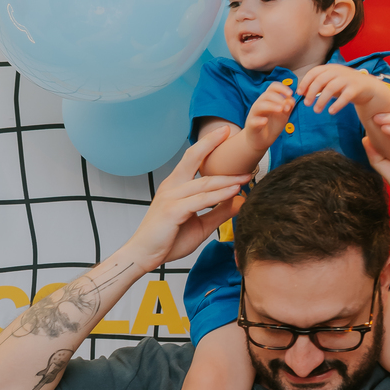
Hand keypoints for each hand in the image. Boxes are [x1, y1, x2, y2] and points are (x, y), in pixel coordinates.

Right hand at [129, 125, 251, 270]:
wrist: (143, 256)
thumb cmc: (167, 241)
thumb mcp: (200, 225)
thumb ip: (218, 212)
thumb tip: (239, 201)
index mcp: (175, 186)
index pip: (192, 159)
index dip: (208, 145)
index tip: (224, 135)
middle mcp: (171, 187)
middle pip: (192, 158)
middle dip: (212, 144)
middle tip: (230, 133)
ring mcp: (170, 197)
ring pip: (204, 183)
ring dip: (227, 179)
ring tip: (246, 175)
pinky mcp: (172, 211)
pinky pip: (201, 200)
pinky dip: (219, 195)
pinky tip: (234, 191)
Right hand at [244, 79, 295, 150]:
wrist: (260, 140)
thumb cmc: (272, 125)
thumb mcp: (283, 115)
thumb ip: (288, 106)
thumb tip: (291, 99)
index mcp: (268, 100)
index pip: (273, 87)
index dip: (282, 88)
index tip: (290, 93)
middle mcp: (260, 104)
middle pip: (267, 95)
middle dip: (278, 98)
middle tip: (287, 106)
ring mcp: (254, 114)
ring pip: (259, 105)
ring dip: (271, 106)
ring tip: (280, 110)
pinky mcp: (251, 125)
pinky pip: (253, 121)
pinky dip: (259, 120)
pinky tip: (265, 121)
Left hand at [297, 63, 380, 116]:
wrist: (368, 87)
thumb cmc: (345, 86)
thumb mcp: (330, 83)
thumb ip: (318, 86)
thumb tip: (302, 92)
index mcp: (330, 68)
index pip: (314, 72)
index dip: (305, 82)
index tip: (299, 93)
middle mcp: (339, 71)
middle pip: (321, 80)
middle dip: (311, 92)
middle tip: (306, 104)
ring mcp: (348, 78)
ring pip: (331, 88)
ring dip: (321, 100)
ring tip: (316, 110)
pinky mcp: (357, 87)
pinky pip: (345, 96)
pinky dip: (337, 104)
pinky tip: (331, 111)